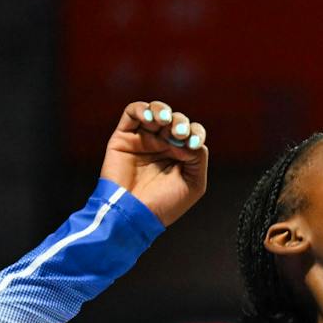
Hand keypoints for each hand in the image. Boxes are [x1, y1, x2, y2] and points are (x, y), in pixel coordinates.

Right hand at [99, 100, 208, 226]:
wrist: (135, 213)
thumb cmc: (164, 204)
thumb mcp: (194, 183)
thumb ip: (198, 158)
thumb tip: (191, 139)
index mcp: (181, 155)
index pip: (192, 133)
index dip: (195, 132)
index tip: (193, 144)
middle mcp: (163, 145)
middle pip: (175, 119)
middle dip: (180, 122)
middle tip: (179, 135)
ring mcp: (143, 139)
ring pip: (155, 111)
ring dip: (162, 111)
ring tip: (165, 122)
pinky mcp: (123, 137)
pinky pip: (132, 112)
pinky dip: (142, 109)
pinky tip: (150, 119)